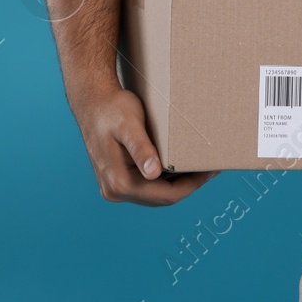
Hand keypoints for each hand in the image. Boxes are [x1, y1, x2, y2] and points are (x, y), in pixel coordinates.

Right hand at [71, 84, 219, 205]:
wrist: (91, 102)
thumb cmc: (111, 109)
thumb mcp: (129, 124)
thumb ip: (141, 149)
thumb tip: (153, 173)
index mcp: (119, 182)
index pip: (165, 196)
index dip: (192, 186)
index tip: (210, 171)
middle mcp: (115, 191)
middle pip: (162, 199)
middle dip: (188, 185)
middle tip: (210, 168)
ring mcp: (114, 188)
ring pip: (155, 195)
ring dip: (177, 185)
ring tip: (198, 168)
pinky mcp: (117, 180)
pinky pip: (147, 188)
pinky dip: (165, 180)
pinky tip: (178, 166)